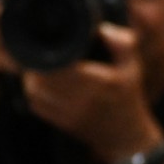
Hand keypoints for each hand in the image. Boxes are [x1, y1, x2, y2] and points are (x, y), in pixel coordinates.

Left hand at [20, 24, 158, 162]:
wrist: (125, 135)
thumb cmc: (127, 97)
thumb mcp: (132, 67)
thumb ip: (122, 44)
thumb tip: (102, 28)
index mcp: (99, 82)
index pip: (61, 66)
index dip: (48, 54)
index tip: (47, 43)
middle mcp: (82, 100)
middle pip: (42, 79)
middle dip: (35, 64)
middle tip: (37, 52)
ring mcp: (69, 114)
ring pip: (35, 92)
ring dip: (31, 78)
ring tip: (36, 66)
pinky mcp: (61, 123)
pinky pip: (36, 106)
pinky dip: (32, 93)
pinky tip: (38, 83)